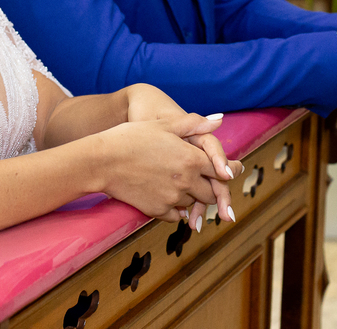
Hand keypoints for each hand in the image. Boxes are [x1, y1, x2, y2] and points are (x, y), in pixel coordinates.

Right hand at [96, 114, 241, 225]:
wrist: (102, 161)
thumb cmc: (131, 137)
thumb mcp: (164, 124)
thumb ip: (194, 123)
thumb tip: (219, 119)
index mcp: (191, 159)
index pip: (222, 170)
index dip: (232, 170)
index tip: (235, 171)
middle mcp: (186, 181)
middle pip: (212, 192)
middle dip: (215, 188)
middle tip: (213, 184)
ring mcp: (172, 198)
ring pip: (194, 203)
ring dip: (194, 197)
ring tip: (185, 187)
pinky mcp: (157, 211)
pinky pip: (176, 216)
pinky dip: (177, 209)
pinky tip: (171, 199)